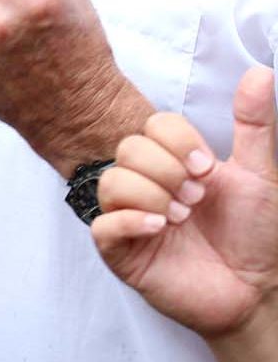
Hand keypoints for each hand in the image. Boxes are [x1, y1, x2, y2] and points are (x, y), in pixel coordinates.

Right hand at [93, 67, 277, 337]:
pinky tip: (161, 229)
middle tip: (195, 197)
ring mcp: (129, 218)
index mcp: (171, 164)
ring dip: (151, 195)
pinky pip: (102, 226)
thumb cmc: (255, 235)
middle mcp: (145, 187)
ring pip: (110, 183)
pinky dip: (131, 221)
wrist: (257, 290)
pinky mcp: (120, 253)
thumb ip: (253, 124)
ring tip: (180, 217)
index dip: (176, 140)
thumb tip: (260, 71)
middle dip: (166, 170)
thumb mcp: (259, 174)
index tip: (207, 168)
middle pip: (126, 149)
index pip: (151, 127)